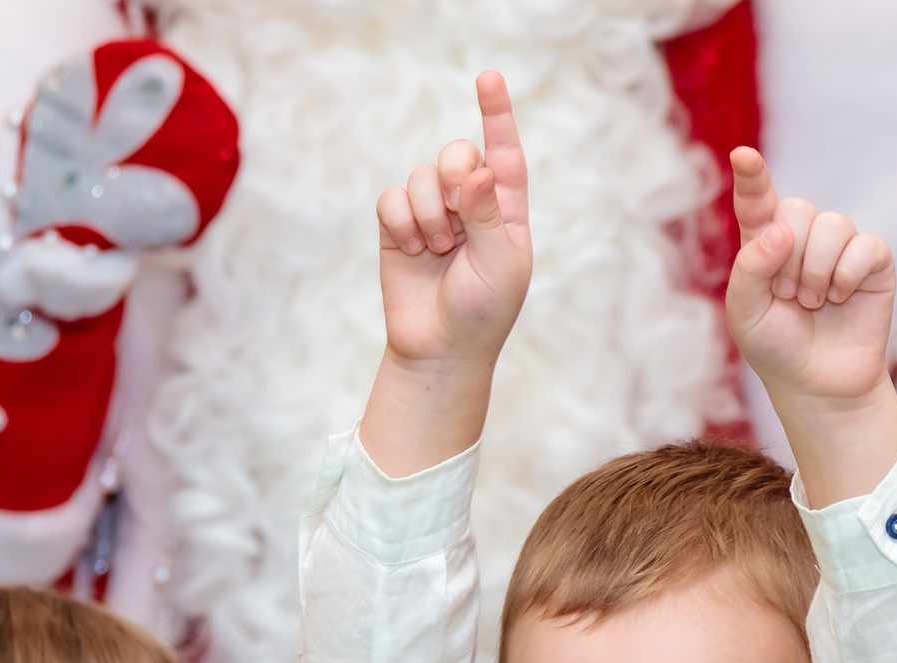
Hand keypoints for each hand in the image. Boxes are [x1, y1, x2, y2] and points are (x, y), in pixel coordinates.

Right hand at [376, 71, 530, 370]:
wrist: (440, 350)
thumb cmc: (483, 312)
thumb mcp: (499, 264)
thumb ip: (488, 214)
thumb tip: (479, 169)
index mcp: (505, 209)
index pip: (504, 152)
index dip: (496, 114)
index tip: (488, 78)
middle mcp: (469, 204)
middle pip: (456, 154)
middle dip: (454, 177)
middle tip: (457, 217)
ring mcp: (432, 214)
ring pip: (420, 176)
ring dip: (428, 214)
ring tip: (437, 252)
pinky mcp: (398, 227)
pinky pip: (391, 199)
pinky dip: (402, 223)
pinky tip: (413, 251)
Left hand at [725, 148, 896, 506]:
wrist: (818, 384)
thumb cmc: (775, 347)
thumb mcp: (746, 313)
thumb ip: (750, 269)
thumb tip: (780, 231)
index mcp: (764, 242)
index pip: (758, 200)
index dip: (753, 177)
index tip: (742, 156)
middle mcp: (802, 237)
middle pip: (798, 209)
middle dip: (789, 257)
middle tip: (788, 295)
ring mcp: (840, 247)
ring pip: (832, 224)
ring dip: (816, 270)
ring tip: (813, 302)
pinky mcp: (873, 261)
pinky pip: (865, 245)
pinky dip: (848, 274)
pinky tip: (841, 297)